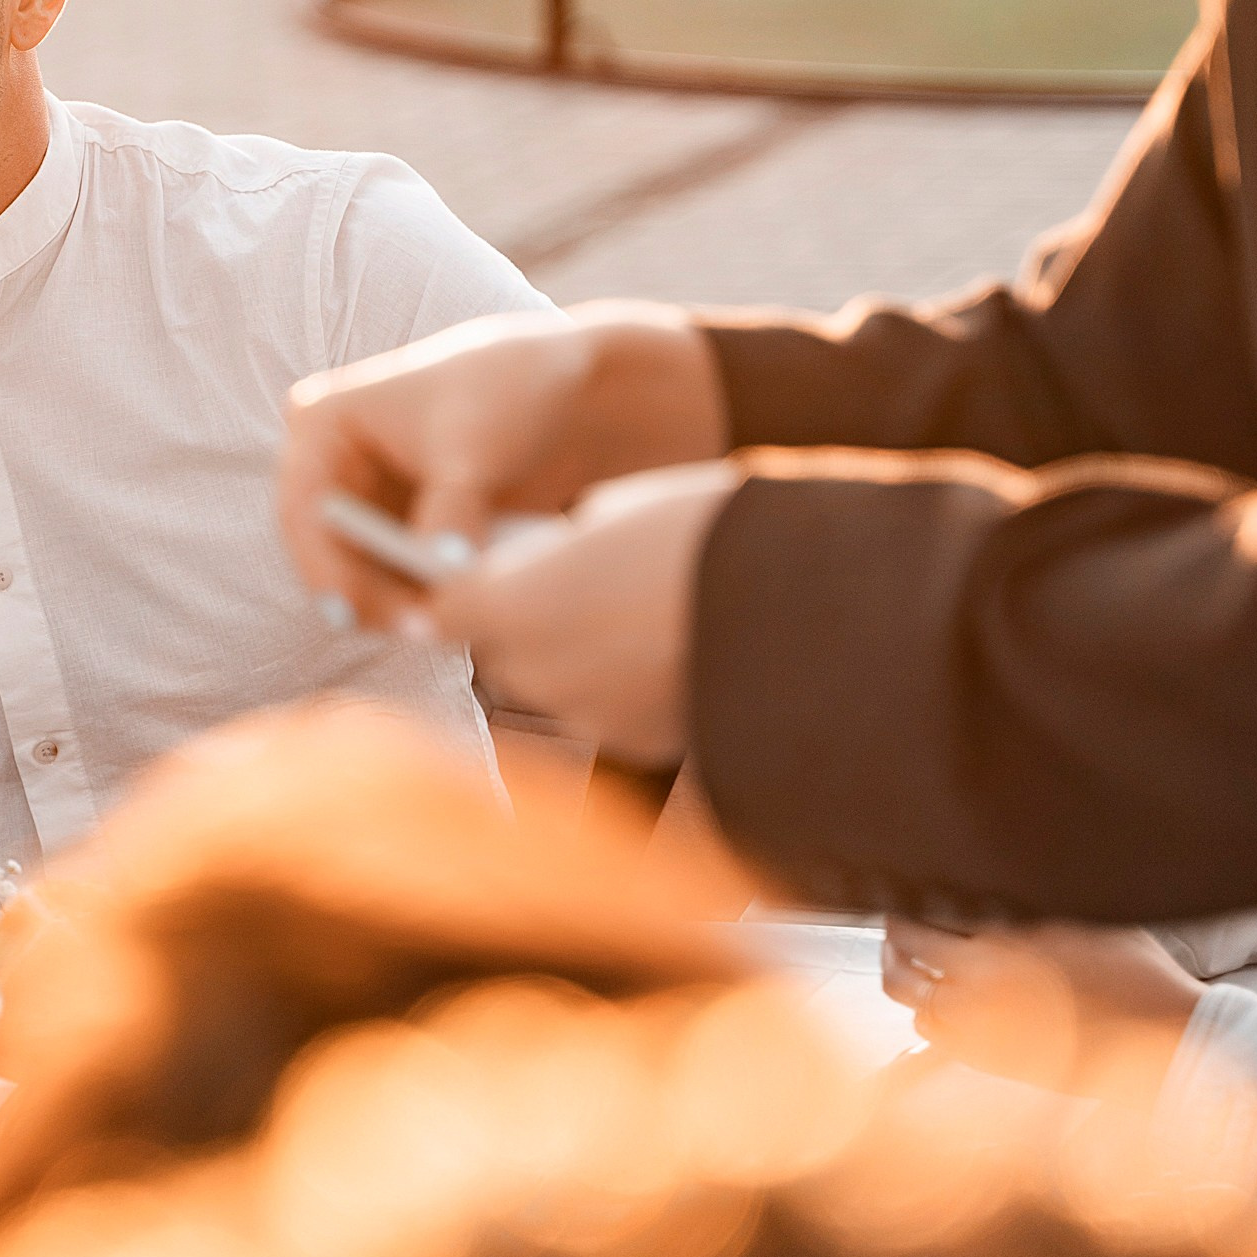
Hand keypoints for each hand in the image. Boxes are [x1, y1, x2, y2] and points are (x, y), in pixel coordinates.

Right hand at [281, 306, 726, 628]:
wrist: (571, 394)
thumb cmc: (510, 391)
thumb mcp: (472, 450)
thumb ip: (450, 511)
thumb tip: (440, 569)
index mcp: (324, 423)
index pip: (303, 508)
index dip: (320, 565)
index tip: (348, 612)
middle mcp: (333, 467)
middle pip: (328, 552)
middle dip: (368, 594)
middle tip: (419, 629)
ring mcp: (369, 503)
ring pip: (362, 576)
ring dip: (399, 605)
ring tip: (452, 624)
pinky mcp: (405, 534)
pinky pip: (398, 582)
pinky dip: (423, 599)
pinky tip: (464, 611)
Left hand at [418, 465, 737, 765]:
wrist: (808, 605)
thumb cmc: (713, 533)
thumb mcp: (621, 510)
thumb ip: (566, 547)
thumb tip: (560, 561)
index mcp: (518, 602)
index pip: (447, 613)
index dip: (457, 598)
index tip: (468, 585)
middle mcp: (540, 671)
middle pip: (505, 654)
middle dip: (527, 626)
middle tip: (580, 588)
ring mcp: (589, 716)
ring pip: (559, 686)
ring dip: (581, 659)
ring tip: (641, 617)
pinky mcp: (638, 745)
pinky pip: (609, 713)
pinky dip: (627, 689)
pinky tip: (675, 651)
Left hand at [882, 919, 1202, 1091]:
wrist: (1162, 1035)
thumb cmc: (1136, 971)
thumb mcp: (1086, 914)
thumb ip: (1032, 900)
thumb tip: (1000, 874)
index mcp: (1005, 942)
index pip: (923, 920)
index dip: (903, 908)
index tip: (903, 899)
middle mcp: (984, 984)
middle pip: (906, 957)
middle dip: (894, 939)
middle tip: (895, 929)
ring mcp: (984, 1025)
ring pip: (910, 999)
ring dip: (902, 976)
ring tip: (905, 962)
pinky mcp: (992, 1059)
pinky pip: (931, 1034)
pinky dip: (924, 1015)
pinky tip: (937, 1001)